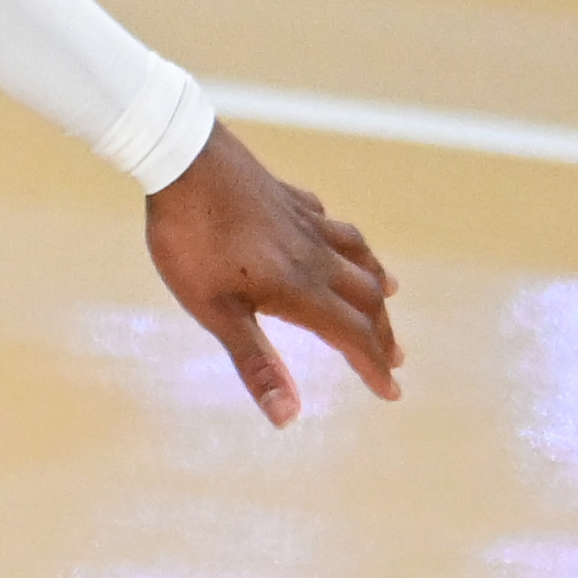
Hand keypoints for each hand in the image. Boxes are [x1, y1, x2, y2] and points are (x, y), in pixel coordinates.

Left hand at [145, 125, 397, 425]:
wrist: (182, 160)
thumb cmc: (191, 241)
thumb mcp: (215, 312)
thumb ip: (255, 363)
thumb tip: (288, 418)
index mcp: (300, 289)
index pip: (351, 336)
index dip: (372, 367)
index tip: (391, 393)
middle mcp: (315, 256)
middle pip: (364, 299)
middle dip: (381, 332)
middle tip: (394, 358)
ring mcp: (305, 223)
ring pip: (358, 256)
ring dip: (375, 284)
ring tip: (389, 295)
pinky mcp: (289, 198)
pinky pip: (332, 225)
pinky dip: (348, 242)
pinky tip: (340, 239)